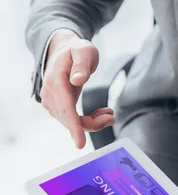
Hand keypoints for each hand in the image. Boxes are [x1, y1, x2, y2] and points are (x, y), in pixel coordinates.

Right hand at [40, 30, 114, 148]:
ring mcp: (52, 102)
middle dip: (92, 123)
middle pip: (70, 119)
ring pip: (72, 122)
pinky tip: (100, 114)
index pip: (65, 108)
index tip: (80, 144)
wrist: (64, 52)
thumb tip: (78, 80)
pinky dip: (87, 121)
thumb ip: (82, 65)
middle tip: (111, 116)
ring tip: (108, 113)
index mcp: (55, 80)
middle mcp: (50, 94)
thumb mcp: (84, 51)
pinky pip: (72, 120)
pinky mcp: (57, 107)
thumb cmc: (76, 51)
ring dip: (92, 122)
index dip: (74, 126)